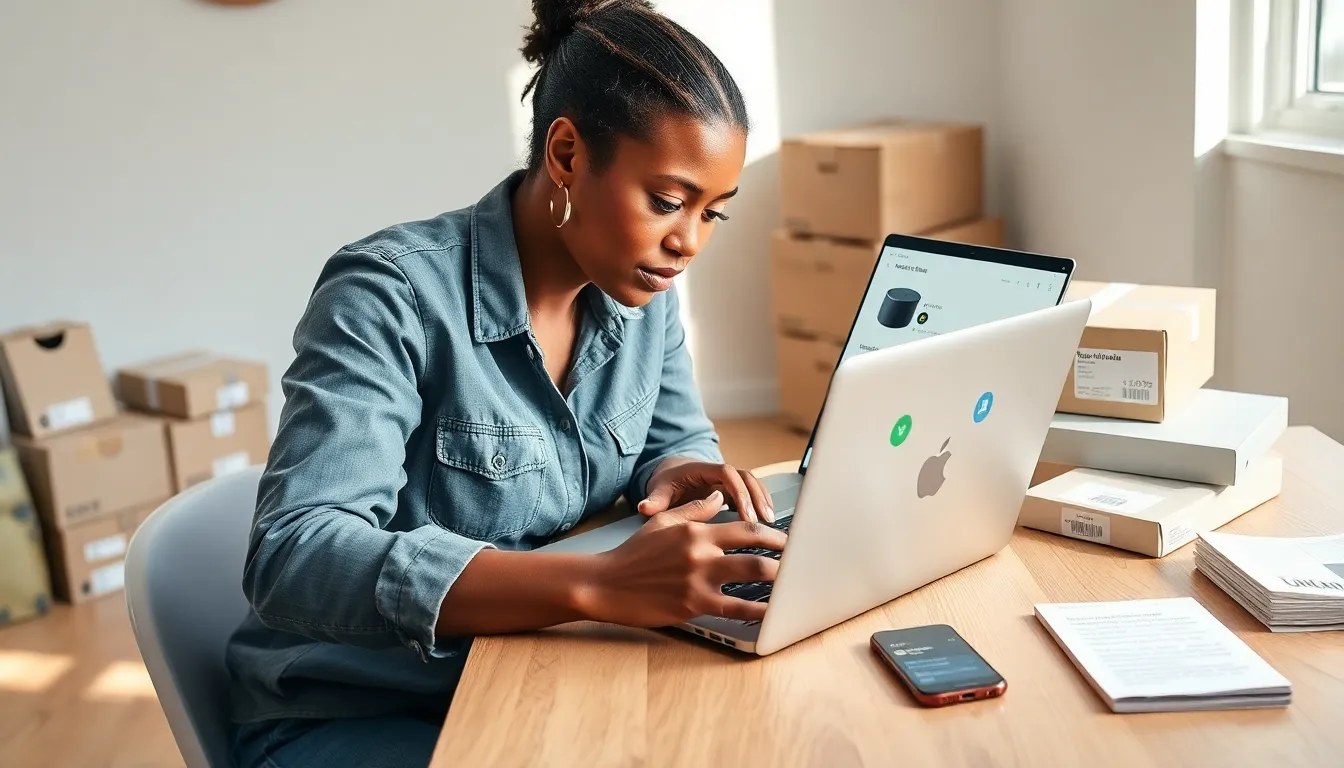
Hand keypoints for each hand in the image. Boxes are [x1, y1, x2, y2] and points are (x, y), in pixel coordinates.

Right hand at [582, 490, 786, 625]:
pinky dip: (758, 611)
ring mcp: (699, 579)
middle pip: (756, 552)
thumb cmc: (634, 554)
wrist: (606, 583)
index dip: (773, 535)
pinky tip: (773, 615)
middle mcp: (702, 552)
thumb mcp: (663, 522)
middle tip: (800, 564)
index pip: (745, 528)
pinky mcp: (693, 604)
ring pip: (752, 578)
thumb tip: (719, 498)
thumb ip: (694, 510)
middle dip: (784, 559)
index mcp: (696, 530)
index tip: (789, 540)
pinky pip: (735, 608)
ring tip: (794, 586)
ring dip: (778, 582)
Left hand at [638, 458, 774, 523]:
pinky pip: (752, 491)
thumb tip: (644, 508)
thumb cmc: (667, 483)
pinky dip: (761, 502)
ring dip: (763, 500)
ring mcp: (728, 479)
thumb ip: (655, 501)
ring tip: (769, 522)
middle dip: (756, 498)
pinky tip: (767, 520)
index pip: (726, 473)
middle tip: (762, 521)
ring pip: (753, 483)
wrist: (671, 474)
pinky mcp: (733, 488)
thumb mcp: (659, 490)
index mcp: (702, 468)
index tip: (745, 515)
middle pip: (745, 477)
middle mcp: (718, 470)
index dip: (738, 491)